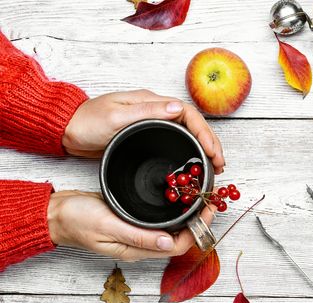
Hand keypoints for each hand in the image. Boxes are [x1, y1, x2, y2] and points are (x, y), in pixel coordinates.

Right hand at [47, 190, 216, 260]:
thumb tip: (169, 244)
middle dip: (199, 221)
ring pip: (173, 229)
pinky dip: (176, 209)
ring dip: (190, 215)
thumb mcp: (107, 225)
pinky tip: (180, 197)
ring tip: (201, 196)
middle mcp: (142, 245)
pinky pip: (162, 220)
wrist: (57, 214)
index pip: (179, 246)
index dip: (198, 229)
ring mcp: (139, 234)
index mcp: (137, 249)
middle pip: (180, 238)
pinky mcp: (135, 223)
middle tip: (211, 200)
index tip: (209, 209)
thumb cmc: (77, 220)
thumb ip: (138, 236)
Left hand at [63, 89, 224, 173]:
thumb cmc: (88, 122)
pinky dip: (189, 153)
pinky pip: (176, 143)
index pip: (188, 114)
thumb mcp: (116, 116)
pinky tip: (193, 166)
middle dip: (210, 143)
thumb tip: (177, 108)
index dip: (204, 132)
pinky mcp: (147, 137)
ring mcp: (152, 124)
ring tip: (214, 166)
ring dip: (203, 149)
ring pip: (187, 134)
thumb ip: (147, 111)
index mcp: (151, 103)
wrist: (68, 130)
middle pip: (193, 125)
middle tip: (220, 164)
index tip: (213, 151)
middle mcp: (155, 112)